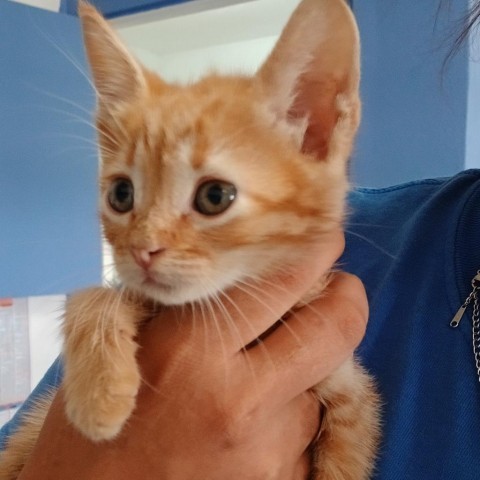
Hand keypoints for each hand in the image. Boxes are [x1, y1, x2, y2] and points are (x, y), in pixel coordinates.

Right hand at [18, 232, 367, 479]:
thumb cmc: (104, 418)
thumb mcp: (126, 341)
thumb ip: (184, 301)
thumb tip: (249, 272)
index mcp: (189, 349)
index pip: (278, 282)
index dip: (312, 252)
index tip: (323, 240)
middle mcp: (237, 397)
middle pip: (332, 328)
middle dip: (348, 298)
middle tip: (343, 287)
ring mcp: (266, 449)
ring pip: (319, 383)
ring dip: (304, 368)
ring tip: (261, 376)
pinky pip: (308, 432)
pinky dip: (292, 415)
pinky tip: (254, 424)